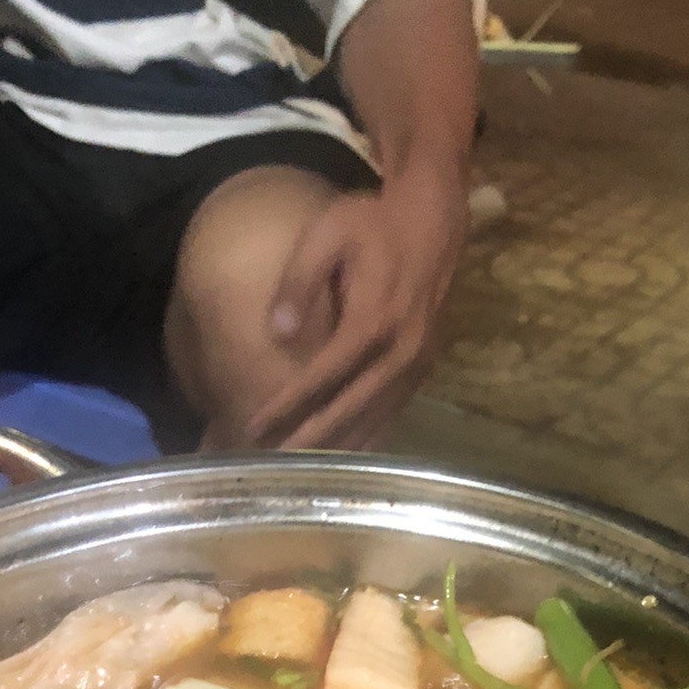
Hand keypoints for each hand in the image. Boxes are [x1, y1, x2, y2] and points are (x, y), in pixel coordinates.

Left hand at [250, 168, 467, 450]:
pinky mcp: (424, 365)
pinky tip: (346, 452)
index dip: (287, 405)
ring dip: (340, 445)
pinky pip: (393, 409)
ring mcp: (416, 362)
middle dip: (311, 438)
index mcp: (372, 320)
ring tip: (305, 469)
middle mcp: (399, 350)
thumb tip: (277, 332)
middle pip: (349, 409)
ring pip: (375, 417)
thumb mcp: (328, 234)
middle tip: (275, 464)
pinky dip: (368, 433)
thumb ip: (299, 281)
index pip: (322, 376)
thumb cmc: (373, 222)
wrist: (434, 219)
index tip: (255, 426)